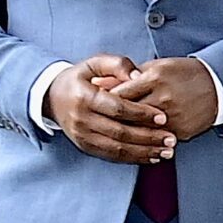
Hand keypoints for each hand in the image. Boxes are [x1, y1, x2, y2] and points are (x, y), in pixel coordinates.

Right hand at [47, 54, 175, 164]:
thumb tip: (139, 75)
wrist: (51, 97)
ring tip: (167, 151)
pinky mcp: (85, 146)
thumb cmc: (79, 79)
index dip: (141, 114)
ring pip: (117, 148)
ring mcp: (82, 136)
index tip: (163, 117)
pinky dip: (133, 159)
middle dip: (148, 137)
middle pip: (120, 132)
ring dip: (144, 152)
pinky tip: (152, 157)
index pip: (117, 108)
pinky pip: (111, 156)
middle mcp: (82, 119)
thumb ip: (117, 64)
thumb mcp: (94, 63)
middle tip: (171, 138)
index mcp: (84, 97)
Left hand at [104, 58, 221, 142]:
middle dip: (111, 119)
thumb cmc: (185, 73)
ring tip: (113, 133)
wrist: (218, 86)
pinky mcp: (180, 130)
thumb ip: (128, 75)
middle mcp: (162, 98)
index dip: (105, 101)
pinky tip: (137, 141)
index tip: (96, 105)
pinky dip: (145, 141)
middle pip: (126, 115)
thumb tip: (99, 83)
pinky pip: (156, 139)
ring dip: (126, 133)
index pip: (120, 94)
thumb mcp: (157, 66)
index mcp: (154, 79)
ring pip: (140, 130)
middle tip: (99, 122)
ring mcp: (172, 117)